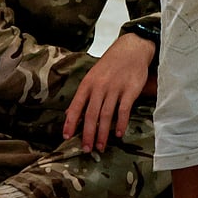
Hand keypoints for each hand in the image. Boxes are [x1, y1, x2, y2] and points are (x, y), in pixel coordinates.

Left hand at [63, 32, 155, 152]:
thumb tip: (69, 114)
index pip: (76, 106)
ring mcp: (116, 89)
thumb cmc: (111, 64)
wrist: (132, 49)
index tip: (66, 137)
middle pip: (91, 114)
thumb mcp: (92, 76)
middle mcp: (100, 87)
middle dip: (88, 134)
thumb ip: (83, 95)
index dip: (70, 122)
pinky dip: (121, 123)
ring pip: (106, 115)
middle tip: (87, 149)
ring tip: (101, 146)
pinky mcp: (130, 91)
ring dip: (103, 133)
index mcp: (88, 83)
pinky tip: (119, 134)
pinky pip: (124, 110)